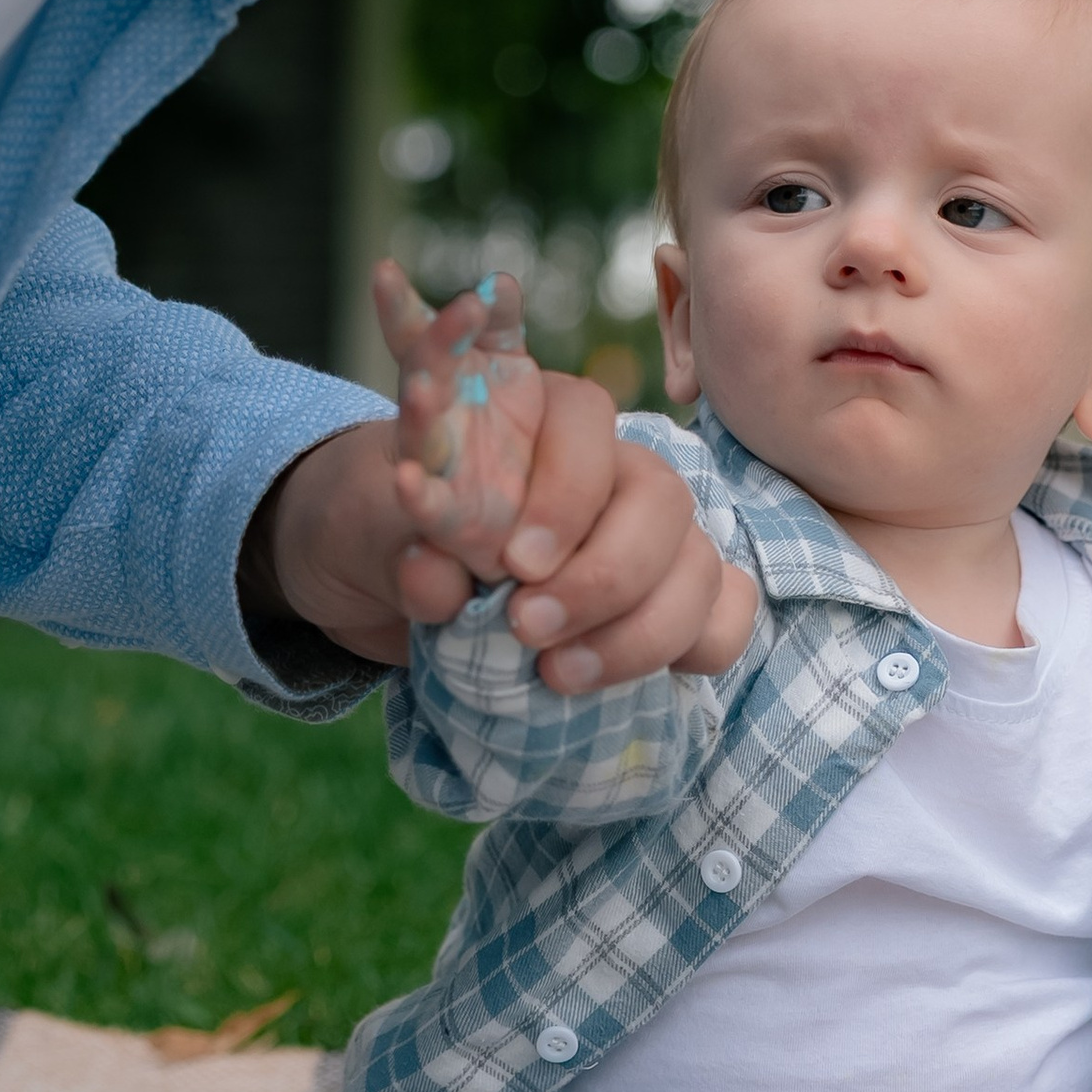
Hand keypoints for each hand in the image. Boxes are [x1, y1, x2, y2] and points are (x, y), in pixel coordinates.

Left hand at [258, 318, 757, 692]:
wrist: (378, 577)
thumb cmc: (380, 523)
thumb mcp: (368, 523)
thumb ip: (406, 540)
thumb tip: (436, 574)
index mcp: (535, 413)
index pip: (586, 421)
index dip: (563, 494)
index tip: (514, 565)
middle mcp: (608, 465)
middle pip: (661, 498)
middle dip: (605, 575)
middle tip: (529, 630)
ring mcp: (646, 534)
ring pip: (697, 563)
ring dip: (643, 631)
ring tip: (559, 675)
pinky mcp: (660, 598)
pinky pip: (723, 612)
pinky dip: (697, 646)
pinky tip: (642, 677)